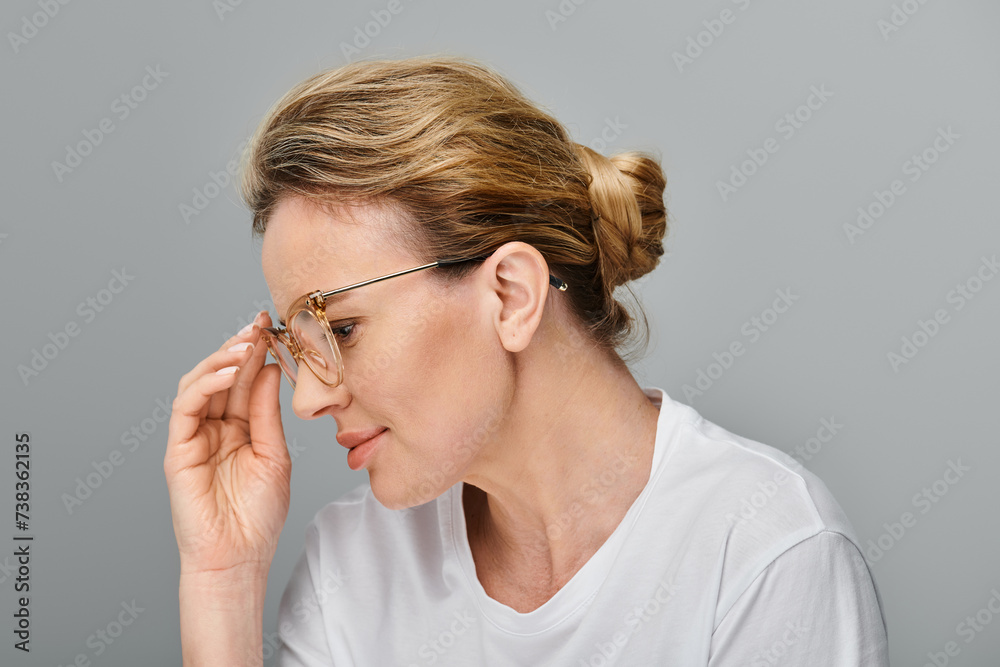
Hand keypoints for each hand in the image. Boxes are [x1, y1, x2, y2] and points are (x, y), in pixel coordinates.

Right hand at [164, 311, 290, 575]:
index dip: (257, 353)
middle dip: (239, 347)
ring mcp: (194, 436)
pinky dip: (205, 385)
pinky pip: (186, 407)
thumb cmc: (258, 514)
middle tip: (259, 324)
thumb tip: (268, 368)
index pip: (244, 381)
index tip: (274, 326)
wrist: (239, 555)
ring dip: (221, 359)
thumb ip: (267, 412)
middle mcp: (214, 427)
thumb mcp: (274, 454)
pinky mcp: (178, 449)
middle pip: (222, 376)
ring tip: (246, 343)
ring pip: (199, 384)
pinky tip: (228, 372)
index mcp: (239, 426)